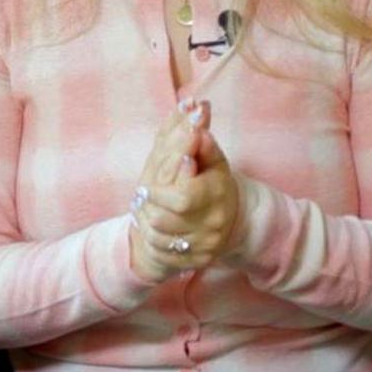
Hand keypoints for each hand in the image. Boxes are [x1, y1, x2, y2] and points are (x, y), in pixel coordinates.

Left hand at [128, 99, 207, 281]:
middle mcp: (214, 224)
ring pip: (158, 236)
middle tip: (145, 193)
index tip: (148, 184)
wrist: (226, 222)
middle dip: (148, 205)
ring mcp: (205, 246)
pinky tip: (152, 225)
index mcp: (218, 193)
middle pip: (164, 219)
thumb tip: (196, 108)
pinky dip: (150, 238)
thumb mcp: (208, 157)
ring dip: (145, 220)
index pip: (181, 198)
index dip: (160, 191)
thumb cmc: (210, 181)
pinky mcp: (196, 263)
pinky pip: (161, 254)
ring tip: (148, 207)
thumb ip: (198, 135)